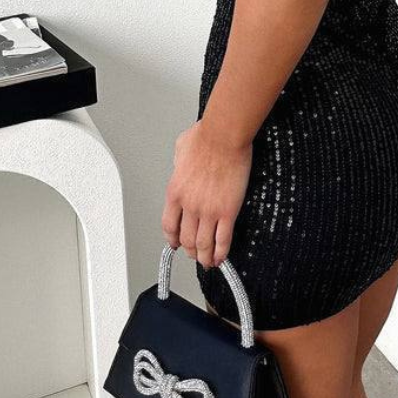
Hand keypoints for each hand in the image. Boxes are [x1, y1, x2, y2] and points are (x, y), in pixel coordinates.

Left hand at [161, 119, 252, 269]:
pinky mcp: (228, 210)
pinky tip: (221, 258)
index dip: (172, 239)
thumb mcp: (180, 149)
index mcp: (175, 191)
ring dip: (204, 257)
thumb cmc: (205, 137)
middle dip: (190, 251)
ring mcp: (208, 210)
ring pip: (203, 245)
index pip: (169, 225)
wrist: (223, 135)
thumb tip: (182, 162)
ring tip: (208, 262)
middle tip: (194, 255)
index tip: (176, 243)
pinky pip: (223, 239)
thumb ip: (179, 162)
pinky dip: (221, 253)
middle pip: (186, 239)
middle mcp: (189, 205)